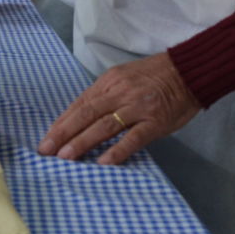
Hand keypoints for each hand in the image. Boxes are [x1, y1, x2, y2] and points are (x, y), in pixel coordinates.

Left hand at [38, 53, 200, 165]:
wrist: (188, 71)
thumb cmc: (155, 76)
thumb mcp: (124, 78)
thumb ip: (105, 96)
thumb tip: (80, 118)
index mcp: (109, 81)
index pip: (79, 104)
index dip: (61, 122)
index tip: (47, 139)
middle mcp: (119, 92)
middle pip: (86, 114)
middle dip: (63, 133)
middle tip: (46, 150)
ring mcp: (137, 107)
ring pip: (104, 125)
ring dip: (82, 142)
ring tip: (66, 157)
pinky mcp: (155, 121)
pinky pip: (133, 137)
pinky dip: (117, 150)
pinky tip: (104, 162)